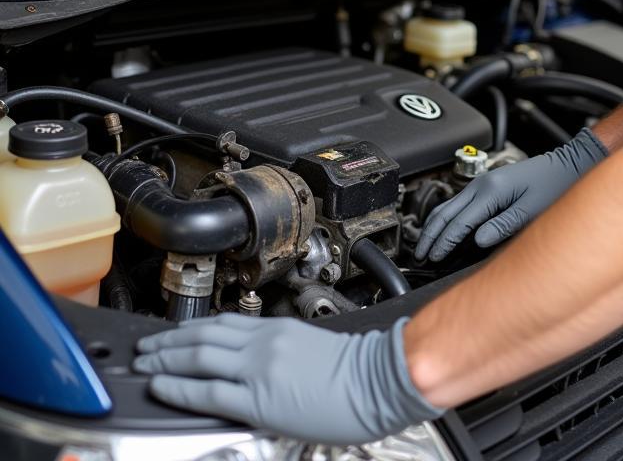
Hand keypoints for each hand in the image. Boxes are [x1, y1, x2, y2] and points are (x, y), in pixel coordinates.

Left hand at [133, 312, 441, 446]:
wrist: (380, 378)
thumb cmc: (358, 370)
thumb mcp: (314, 348)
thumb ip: (283, 349)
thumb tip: (259, 361)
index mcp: (278, 330)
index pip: (223, 323)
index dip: (191, 329)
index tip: (172, 334)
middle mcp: (264, 343)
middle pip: (203, 336)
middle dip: (168, 341)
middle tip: (144, 346)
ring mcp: (259, 369)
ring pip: (199, 357)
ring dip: (165, 359)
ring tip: (144, 362)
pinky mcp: (259, 398)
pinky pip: (209, 391)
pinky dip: (179, 387)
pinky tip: (161, 385)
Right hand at [414, 127, 606, 261]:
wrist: (567, 165)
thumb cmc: (554, 186)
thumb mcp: (532, 210)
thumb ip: (503, 225)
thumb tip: (477, 240)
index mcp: (491, 191)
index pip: (459, 222)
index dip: (444, 242)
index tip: (433, 258)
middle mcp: (482, 185)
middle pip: (445, 212)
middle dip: (430, 235)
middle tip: (419, 255)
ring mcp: (482, 183)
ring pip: (448, 206)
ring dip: (434, 226)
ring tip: (425, 246)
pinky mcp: (487, 186)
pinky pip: (458, 204)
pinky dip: (446, 218)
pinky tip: (443, 229)